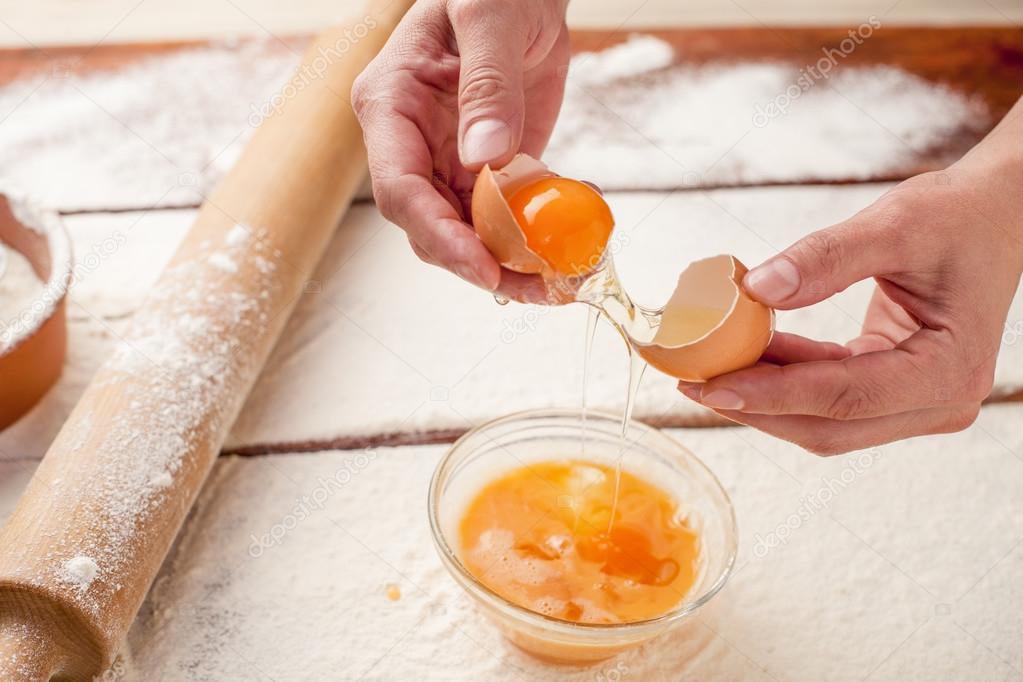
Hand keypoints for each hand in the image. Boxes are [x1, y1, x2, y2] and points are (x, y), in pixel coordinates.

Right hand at [352, 0, 570, 301]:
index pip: (400, 188)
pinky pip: (500, 216)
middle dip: (479, 263)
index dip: (439, 236)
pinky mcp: (486, 169)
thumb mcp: (490, 17)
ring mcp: (448, 160)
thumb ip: (487, 85)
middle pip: (430, 226)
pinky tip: (563, 252)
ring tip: (558, 282)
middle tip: (537, 287)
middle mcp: (411, 143)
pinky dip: (529, 239)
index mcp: (391, 105)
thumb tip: (484, 157)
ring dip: (509, 263)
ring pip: (466, 232)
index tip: (484, 266)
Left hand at [679, 99, 1022, 454]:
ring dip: (766, 397)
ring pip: (825, 420)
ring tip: (708, 368)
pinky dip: (787, 378)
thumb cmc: (958, 216)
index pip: (844, 396)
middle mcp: (941, 402)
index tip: (708, 385)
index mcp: (949, 370)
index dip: (770, 395)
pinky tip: (747, 352)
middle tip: (691, 382)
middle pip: (829, 425)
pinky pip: (831, 395)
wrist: (997, 216)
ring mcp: (921, 403)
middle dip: (757, 406)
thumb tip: (754, 289)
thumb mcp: (895, 224)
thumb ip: (825, 259)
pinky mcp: (899, 391)